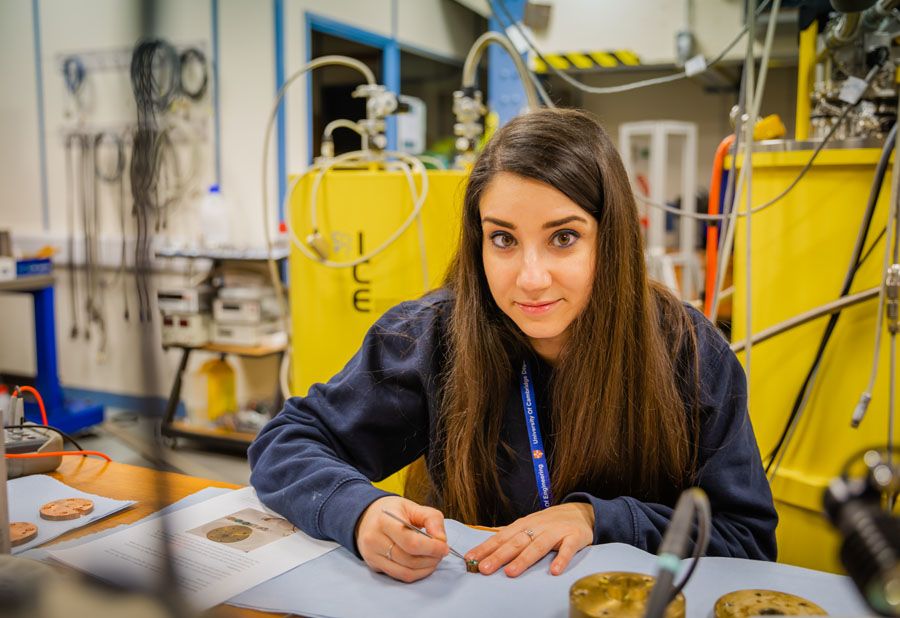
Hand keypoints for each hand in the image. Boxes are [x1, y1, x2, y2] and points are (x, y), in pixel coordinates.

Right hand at [355, 495, 449, 582]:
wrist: (366, 517)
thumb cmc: (392, 511)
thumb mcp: (413, 506)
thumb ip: (432, 519)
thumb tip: (441, 540)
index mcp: (384, 520)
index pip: (410, 542)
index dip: (431, 548)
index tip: (444, 547)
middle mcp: (374, 539)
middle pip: (409, 559)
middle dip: (431, 559)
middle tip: (441, 553)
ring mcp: (372, 555)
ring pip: (405, 572)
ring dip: (425, 568)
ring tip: (434, 559)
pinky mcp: (374, 565)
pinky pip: (399, 576)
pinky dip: (416, 573)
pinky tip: (423, 565)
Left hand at [466, 503, 593, 576]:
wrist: (580, 512)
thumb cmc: (549, 523)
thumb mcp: (529, 526)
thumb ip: (512, 538)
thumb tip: (487, 551)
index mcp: (523, 525)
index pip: (501, 537)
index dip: (486, 548)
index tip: (471, 559)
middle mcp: (537, 527)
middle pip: (516, 542)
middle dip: (499, 556)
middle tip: (484, 569)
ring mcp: (555, 532)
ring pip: (538, 546)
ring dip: (524, 559)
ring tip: (511, 572)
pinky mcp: (573, 537)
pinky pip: (567, 549)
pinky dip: (561, 559)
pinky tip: (554, 571)